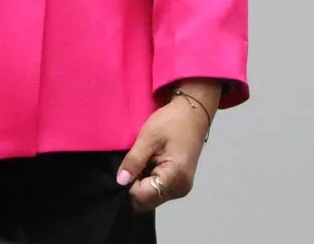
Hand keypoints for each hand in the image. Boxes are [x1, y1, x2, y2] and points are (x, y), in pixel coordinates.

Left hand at [117, 83, 217, 212]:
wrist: (193, 113)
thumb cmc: (172, 122)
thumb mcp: (148, 137)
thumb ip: (134, 160)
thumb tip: (120, 181)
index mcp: (174, 178)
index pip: (142, 197)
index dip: (128, 185)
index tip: (126, 167)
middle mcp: (180, 189)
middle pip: (147, 201)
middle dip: (135, 187)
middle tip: (132, 164)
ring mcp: (182, 188)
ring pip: (152, 197)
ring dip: (142, 184)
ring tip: (141, 162)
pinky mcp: (180, 183)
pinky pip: (159, 190)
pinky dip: (150, 181)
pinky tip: (149, 164)